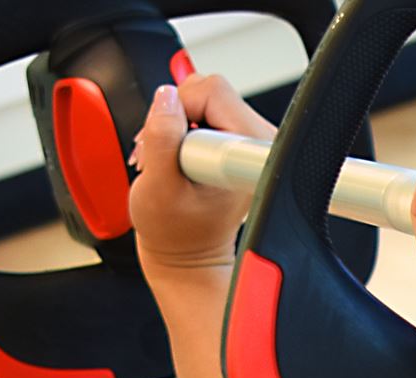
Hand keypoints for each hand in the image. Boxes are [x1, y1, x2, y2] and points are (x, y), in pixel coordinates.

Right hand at [130, 74, 276, 278]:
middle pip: (205, 88)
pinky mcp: (235, 136)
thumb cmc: (176, 231)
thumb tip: (166, 97)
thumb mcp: (158, 188)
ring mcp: (248, 138)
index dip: (180, 112)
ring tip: (169, 161)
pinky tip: (178, 156)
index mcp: (250, 154)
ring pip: (200, 95)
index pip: (212, 92)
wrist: (186, 251)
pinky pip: (200, 107)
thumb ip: (161, 139)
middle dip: (174, 117)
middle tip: (164, 157)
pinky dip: (180, 127)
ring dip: (174, 123)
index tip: (177, 150)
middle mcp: (258, 141)